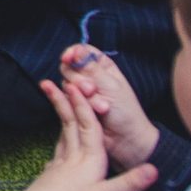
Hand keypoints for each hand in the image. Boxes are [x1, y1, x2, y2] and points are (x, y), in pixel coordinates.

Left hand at [3, 81, 157, 190]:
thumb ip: (130, 182)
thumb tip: (154, 168)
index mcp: (89, 158)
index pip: (88, 125)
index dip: (83, 105)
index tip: (74, 85)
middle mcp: (73, 156)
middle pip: (69, 123)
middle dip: (62, 101)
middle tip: (50, 83)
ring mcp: (59, 164)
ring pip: (62, 134)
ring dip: (60, 116)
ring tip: (56, 103)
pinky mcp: (52, 174)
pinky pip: (58, 149)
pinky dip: (59, 139)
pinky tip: (60, 143)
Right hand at [58, 45, 160, 172]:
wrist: (126, 140)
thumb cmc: (125, 111)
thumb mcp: (110, 85)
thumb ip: (90, 68)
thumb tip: (76, 49)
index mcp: (102, 66)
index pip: (81, 51)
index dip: (72, 53)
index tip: (68, 59)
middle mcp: (90, 77)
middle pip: (70, 67)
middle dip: (79, 79)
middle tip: (92, 90)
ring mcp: (81, 92)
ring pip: (66, 83)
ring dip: (82, 95)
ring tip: (100, 107)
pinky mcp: (75, 105)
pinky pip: (65, 98)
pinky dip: (76, 104)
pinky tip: (90, 110)